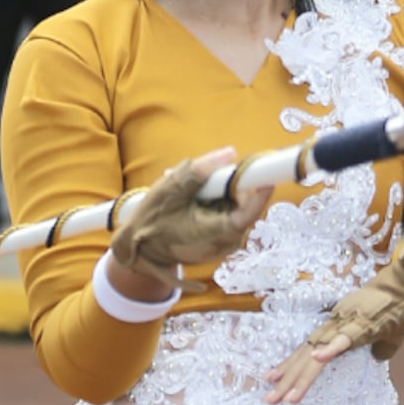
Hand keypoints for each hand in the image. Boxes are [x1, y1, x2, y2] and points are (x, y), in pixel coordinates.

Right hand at [110, 146, 272, 292]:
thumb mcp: (170, 189)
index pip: (248, 213)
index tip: (262, 171)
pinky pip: (227, 217)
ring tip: (193, 194)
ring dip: (220, 196)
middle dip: (230, 188)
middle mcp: (225, 243)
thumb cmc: (153, 220)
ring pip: (234, 210)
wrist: (140, 251)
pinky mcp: (220, 244)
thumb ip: (199, 171)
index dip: (259, 192)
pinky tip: (193, 204)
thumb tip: (229, 153)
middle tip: (208, 178)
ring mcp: (223, 246)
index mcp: (214, 233)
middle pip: (242, 207)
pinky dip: (215, 206)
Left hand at [264, 231, 403, 404]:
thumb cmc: (403, 306)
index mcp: (339, 326)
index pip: (309, 350)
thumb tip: (377, 357)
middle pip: (307, 354)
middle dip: (288, 379)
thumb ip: (379, 347)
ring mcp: (348, 321)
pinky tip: (317, 359)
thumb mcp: (389, 333)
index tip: (273, 382)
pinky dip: (331, 348)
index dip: (291, 366)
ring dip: (303, 375)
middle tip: (269, 399)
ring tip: (287, 396)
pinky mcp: (365, 322)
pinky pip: (345, 338)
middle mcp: (336, 323)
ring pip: (320, 351)